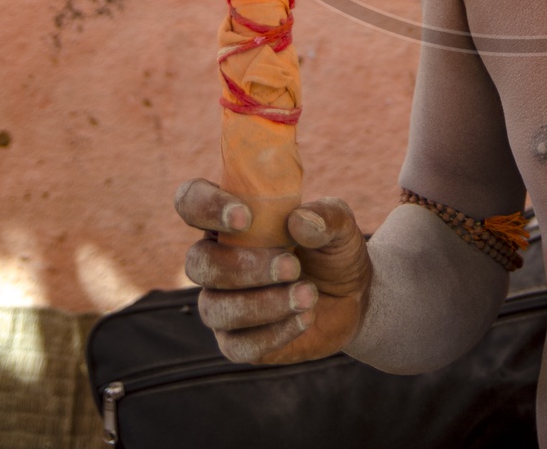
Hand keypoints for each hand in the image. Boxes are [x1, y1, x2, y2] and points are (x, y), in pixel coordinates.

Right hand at [175, 179, 372, 364]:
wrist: (354, 297)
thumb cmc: (333, 250)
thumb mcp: (340, 225)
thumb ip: (325, 217)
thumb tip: (298, 221)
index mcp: (231, 219)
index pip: (191, 201)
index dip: (206, 206)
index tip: (244, 217)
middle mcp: (217, 259)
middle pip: (197, 263)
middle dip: (243, 267)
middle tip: (292, 266)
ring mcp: (223, 303)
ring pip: (214, 308)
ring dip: (262, 303)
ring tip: (309, 295)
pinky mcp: (237, 342)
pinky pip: (238, 345)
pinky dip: (273, 332)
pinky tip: (305, 318)